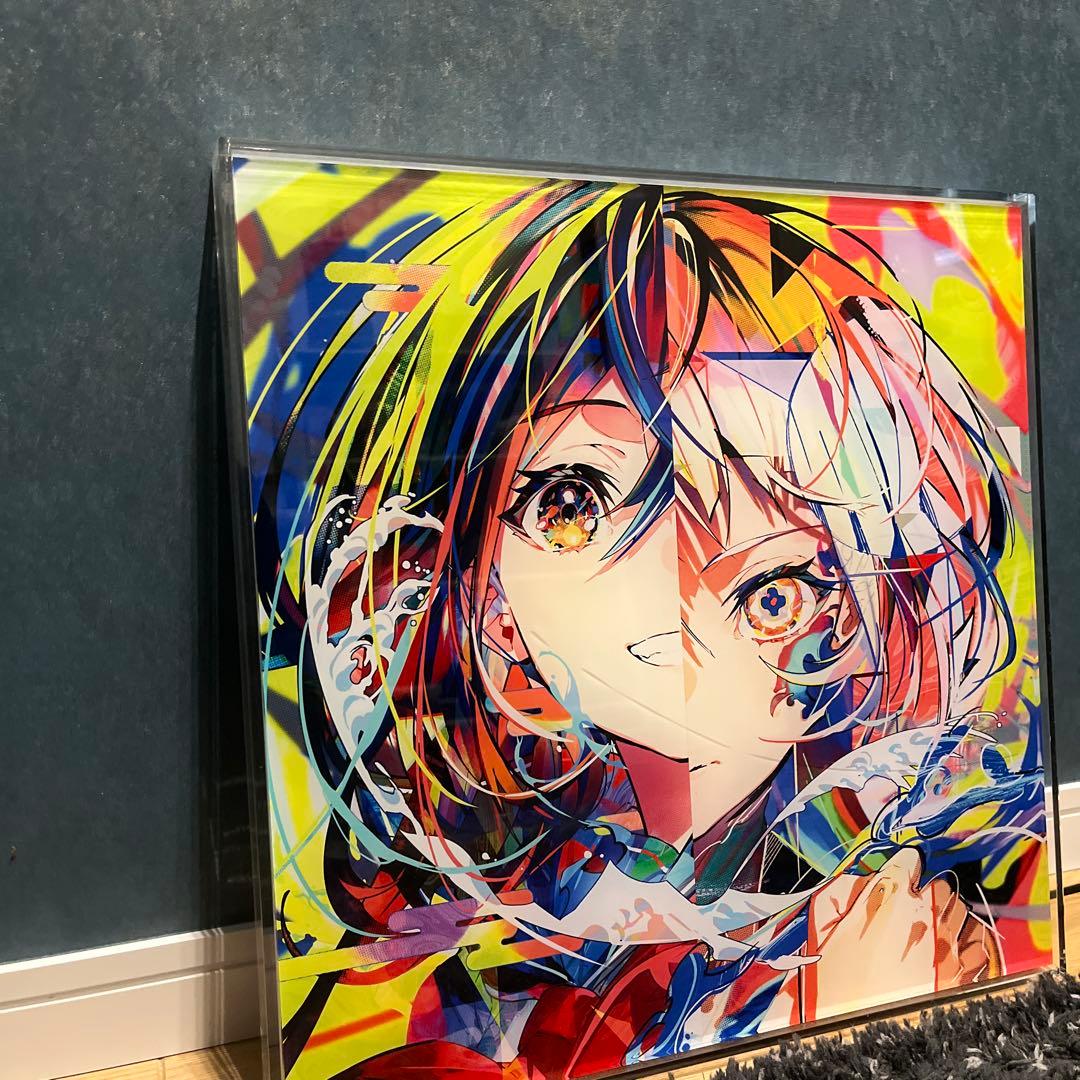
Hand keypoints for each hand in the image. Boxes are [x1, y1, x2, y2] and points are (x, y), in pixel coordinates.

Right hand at [804, 847, 1000, 1019]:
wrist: (864, 1039)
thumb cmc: (836, 985)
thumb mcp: (823, 929)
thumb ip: (841, 893)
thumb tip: (861, 881)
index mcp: (889, 901)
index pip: (907, 861)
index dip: (900, 866)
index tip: (896, 873)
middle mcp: (925, 919)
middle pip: (938, 885)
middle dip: (923, 891)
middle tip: (906, 904)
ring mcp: (949, 948)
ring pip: (960, 910)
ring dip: (944, 912)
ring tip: (926, 924)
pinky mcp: (963, 974)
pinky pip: (977, 944)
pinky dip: (965, 939)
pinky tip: (949, 945)